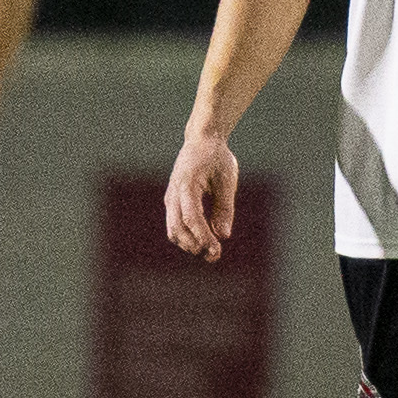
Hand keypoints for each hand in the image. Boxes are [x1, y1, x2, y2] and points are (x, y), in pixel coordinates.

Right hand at [166, 131, 239, 261]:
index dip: (203, 237)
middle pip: (176, 228)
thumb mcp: (226, 180)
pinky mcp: (173, 201)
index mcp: (187, 185)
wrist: (201, 140)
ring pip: (173, 229)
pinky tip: (203, 242)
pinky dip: (186, 236)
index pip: (192, 218)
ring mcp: (171, 198)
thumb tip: (224, 235)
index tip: (216, 251)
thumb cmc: (216, 158)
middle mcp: (174, 193)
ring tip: (210, 252)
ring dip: (189, 244)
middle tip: (214, 256)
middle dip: (194, 245)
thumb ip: (224, 208)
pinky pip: (175, 223)